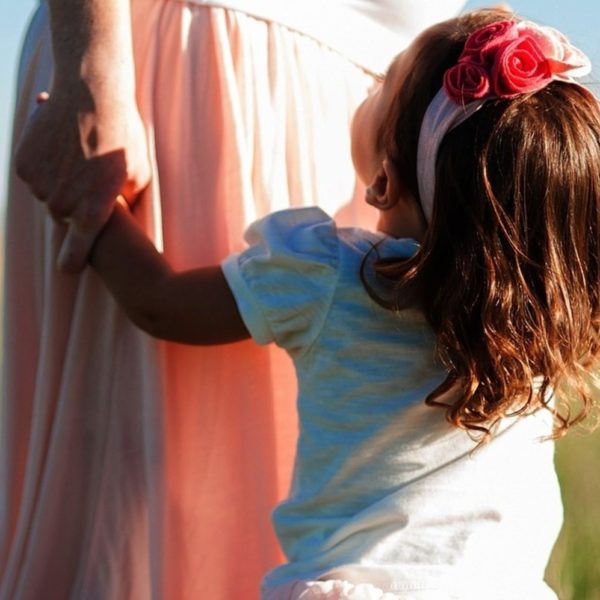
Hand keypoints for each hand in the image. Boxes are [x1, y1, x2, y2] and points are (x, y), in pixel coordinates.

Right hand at [15, 84, 150, 271]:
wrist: (91, 93)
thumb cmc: (124, 136)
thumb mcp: (138, 175)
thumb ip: (127, 205)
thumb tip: (124, 221)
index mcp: (93, 212)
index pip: (77, 252)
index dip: (73, 261)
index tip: (69, 268)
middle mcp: (62, 204)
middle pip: (65, 217)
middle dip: (76, 205)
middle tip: (89, 179)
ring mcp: (39, 184)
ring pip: (48, 195)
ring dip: (60, 184)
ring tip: (78, 158)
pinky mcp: (24, 164)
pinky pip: (34, 176)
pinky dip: (44, 166)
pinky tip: (61, 146)